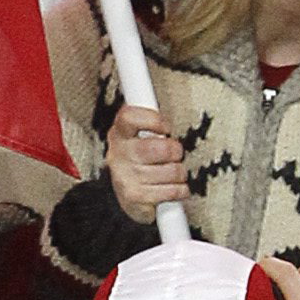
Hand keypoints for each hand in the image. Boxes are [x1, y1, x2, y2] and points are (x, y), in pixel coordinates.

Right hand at [106, 105, 188, 224]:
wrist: (129, 198)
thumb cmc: (140, 163)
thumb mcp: (138, 138)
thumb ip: (150, 123)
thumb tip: (168, 100)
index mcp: (119, 134)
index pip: (129, 117)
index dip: (154, 120)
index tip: (166, 128)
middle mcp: (118, 155)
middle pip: (159, 147)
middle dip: (175, 151)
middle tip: (174, 154)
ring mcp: (125, 177)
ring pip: (171, 170)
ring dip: (179, 173)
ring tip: (173, 174)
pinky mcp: (135, 197)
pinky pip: (172, 191)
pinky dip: (180, 191)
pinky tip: (174, 189)